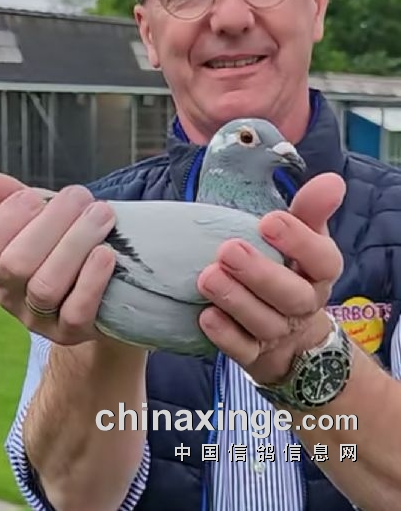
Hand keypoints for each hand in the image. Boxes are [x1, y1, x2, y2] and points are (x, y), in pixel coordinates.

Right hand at [0, 171, 117, 345]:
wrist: (106, 289)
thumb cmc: (64, 243)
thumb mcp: (38, 217)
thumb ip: (11, 198)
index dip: (3, 221)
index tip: (33, 197)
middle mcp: (11, 296)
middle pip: (17, 264)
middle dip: (51, 222)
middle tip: (80, 196)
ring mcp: (40, 318)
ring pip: (46, 286)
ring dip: (75, 243)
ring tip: (101, 215)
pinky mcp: (73, 332)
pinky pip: (77, 311)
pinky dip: (91, 280)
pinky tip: (106, 253)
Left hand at [196, 172, 346, 383]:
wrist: (289, 337)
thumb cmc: (287, 270)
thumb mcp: (299, 236)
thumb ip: (310, 210)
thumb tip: (331, 180)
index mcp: (318, 273)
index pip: (323, 260)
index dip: (299, 241)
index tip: (268, 220)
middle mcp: (303, 305)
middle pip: (292, 296)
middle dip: (260, 274)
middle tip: (228, 250)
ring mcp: (279, 333)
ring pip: (264, 323)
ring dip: (236, 300)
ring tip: (208, 277)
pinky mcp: (254, 355)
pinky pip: (242, 350)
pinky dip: (225, 336)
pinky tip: (205, 316)